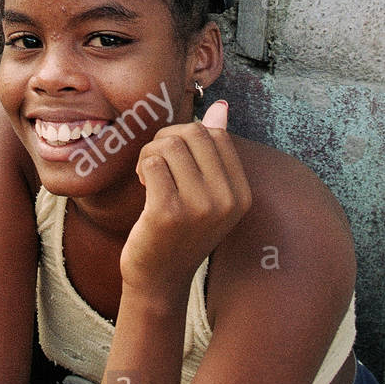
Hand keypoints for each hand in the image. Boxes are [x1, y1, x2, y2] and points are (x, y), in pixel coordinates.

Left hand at [120, 101, 251, 299]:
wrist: (159, 278)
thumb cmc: (179, 229)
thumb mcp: (205, 191)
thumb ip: (213, 150)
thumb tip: (221, 106)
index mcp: (241, 194)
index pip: (216, 134)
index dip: (187, 135)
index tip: (175, 157)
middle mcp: (227, 200)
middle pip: (193, 133)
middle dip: (166, 139)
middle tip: (155, 162)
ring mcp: (199, 208)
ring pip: (169, 145)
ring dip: (150, 154)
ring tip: (148, 176)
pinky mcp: (169, 213)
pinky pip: (152, 163)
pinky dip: (143, 168)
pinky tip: (144, 187)